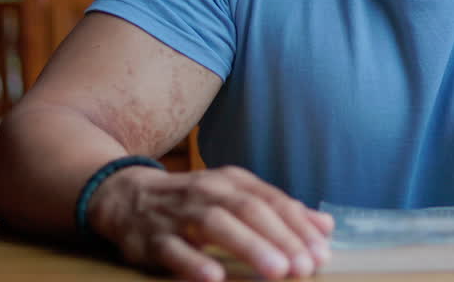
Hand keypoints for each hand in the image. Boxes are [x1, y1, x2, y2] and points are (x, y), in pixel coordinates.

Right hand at [88, 165, 333, 280]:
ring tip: (276, 271)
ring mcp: (179, 214)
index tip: (321, 253)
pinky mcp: (152, 239)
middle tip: (304, 266)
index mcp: (232, 181)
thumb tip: (326, 226)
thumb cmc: (194, 201)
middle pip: (249, 211)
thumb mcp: (237, 196)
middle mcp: (208, 192)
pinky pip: (174, 250)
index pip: (272, 201)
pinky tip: (214, 278)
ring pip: (216, 225)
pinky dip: (194, 263)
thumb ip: (280, 211)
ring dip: (249, 247)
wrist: (128, 196)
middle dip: (280, 238)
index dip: (298, 227)